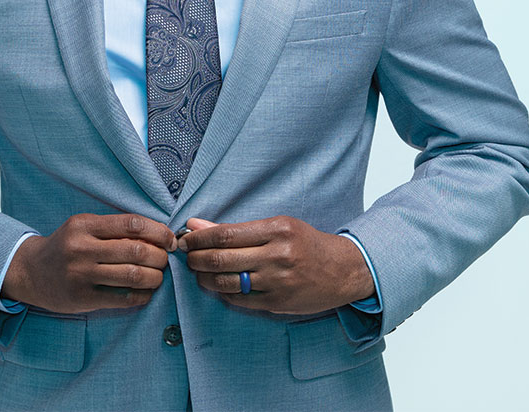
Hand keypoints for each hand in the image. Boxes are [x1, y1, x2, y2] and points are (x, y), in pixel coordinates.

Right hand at [1, 213, 176, 313]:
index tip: (170, 240)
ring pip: (133, 276)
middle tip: (164, 261)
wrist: (31, 272)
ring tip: (157, 277)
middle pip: (136, 251)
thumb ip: (115, 229)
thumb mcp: (84, 228)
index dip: (158, 232)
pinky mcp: (82, 298)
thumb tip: (159, 236)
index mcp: (84, 225)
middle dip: (159, 257)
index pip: (132, 224)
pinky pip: (123, 298)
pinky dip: (142, 296)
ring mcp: (81, 275)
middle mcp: (81, 248)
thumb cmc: (67, 246)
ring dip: (154, 278)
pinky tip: (145, 293)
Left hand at [181, 216, 374, 315]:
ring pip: (226, 282)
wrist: (343, 270)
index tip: (185, 238)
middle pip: (220, 258)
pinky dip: (223, 293)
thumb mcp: (277, 227)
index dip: (198, 238)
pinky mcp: (278, 303)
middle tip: (187, 256)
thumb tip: (196, 224)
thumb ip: (236, 229)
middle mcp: (277, 255)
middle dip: (195, 258)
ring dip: (205, 278)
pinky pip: (239, 300)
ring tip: (200, 272)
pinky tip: (219, 286)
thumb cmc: (306, 243)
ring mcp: (277, 282)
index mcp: (277, 230)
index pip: (225, 234)